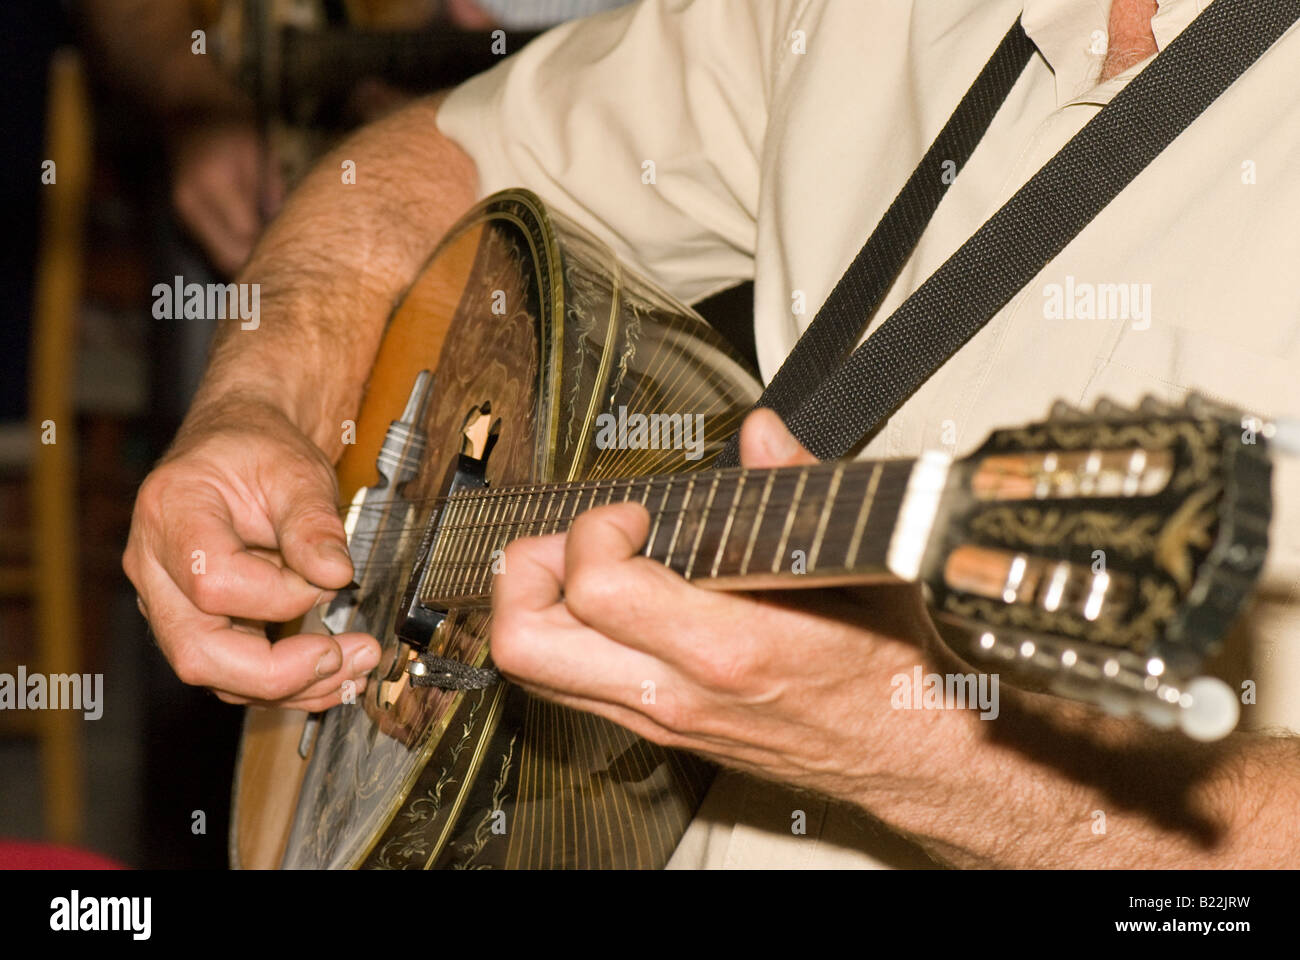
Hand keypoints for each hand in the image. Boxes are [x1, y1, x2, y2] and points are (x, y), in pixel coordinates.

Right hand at [123, 397, 380, 710]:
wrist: (238, 447)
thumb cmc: (256, 451)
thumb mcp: (295, 469)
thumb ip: (313, 522)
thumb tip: (335, 574)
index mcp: (171, 513)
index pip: (212, 582)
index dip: (279, 594)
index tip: (328, 579)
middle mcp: (154, 567)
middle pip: (197, 651)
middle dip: (278, 672)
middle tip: (345, 657)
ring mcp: (168, 602)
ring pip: (214, 673)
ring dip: (291, 685)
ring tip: (355, 666)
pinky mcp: (195, 623)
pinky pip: (232, 671)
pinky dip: (286, 682)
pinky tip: (334, 672)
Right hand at [169, 120, 282, 274]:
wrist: (189, 107)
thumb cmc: (233, 124)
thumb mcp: (261, 151)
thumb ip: (272, 193)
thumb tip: (287, 235)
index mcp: (213, 184)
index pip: (246, 236)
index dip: (273, 252)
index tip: (300, 260)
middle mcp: (191, 204)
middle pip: (228, 258)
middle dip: (260, 267)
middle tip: (293, 270)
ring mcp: (182, 213)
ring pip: (219, 259)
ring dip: (247, 266)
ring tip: (277, 264)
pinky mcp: (183, 218)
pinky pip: (213, 249)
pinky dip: (235, 255)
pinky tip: (257, 252)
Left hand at [490, 409, 956, 801]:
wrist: (909, 754)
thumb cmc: (890, 671)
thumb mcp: (860, 564)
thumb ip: (799, 487)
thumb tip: (762, 435)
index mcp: (724, 646)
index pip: (595, 585)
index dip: (595, 529)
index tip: (632, 512)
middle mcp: (677, 692)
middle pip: (527, 643)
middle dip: (525, 572)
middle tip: (570, 540)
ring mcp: (662, 720)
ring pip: (536, 672)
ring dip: (537, 605)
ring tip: (582, 564)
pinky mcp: (662, 733)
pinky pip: (571, 688)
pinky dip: (566, 637)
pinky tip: (608, 605)